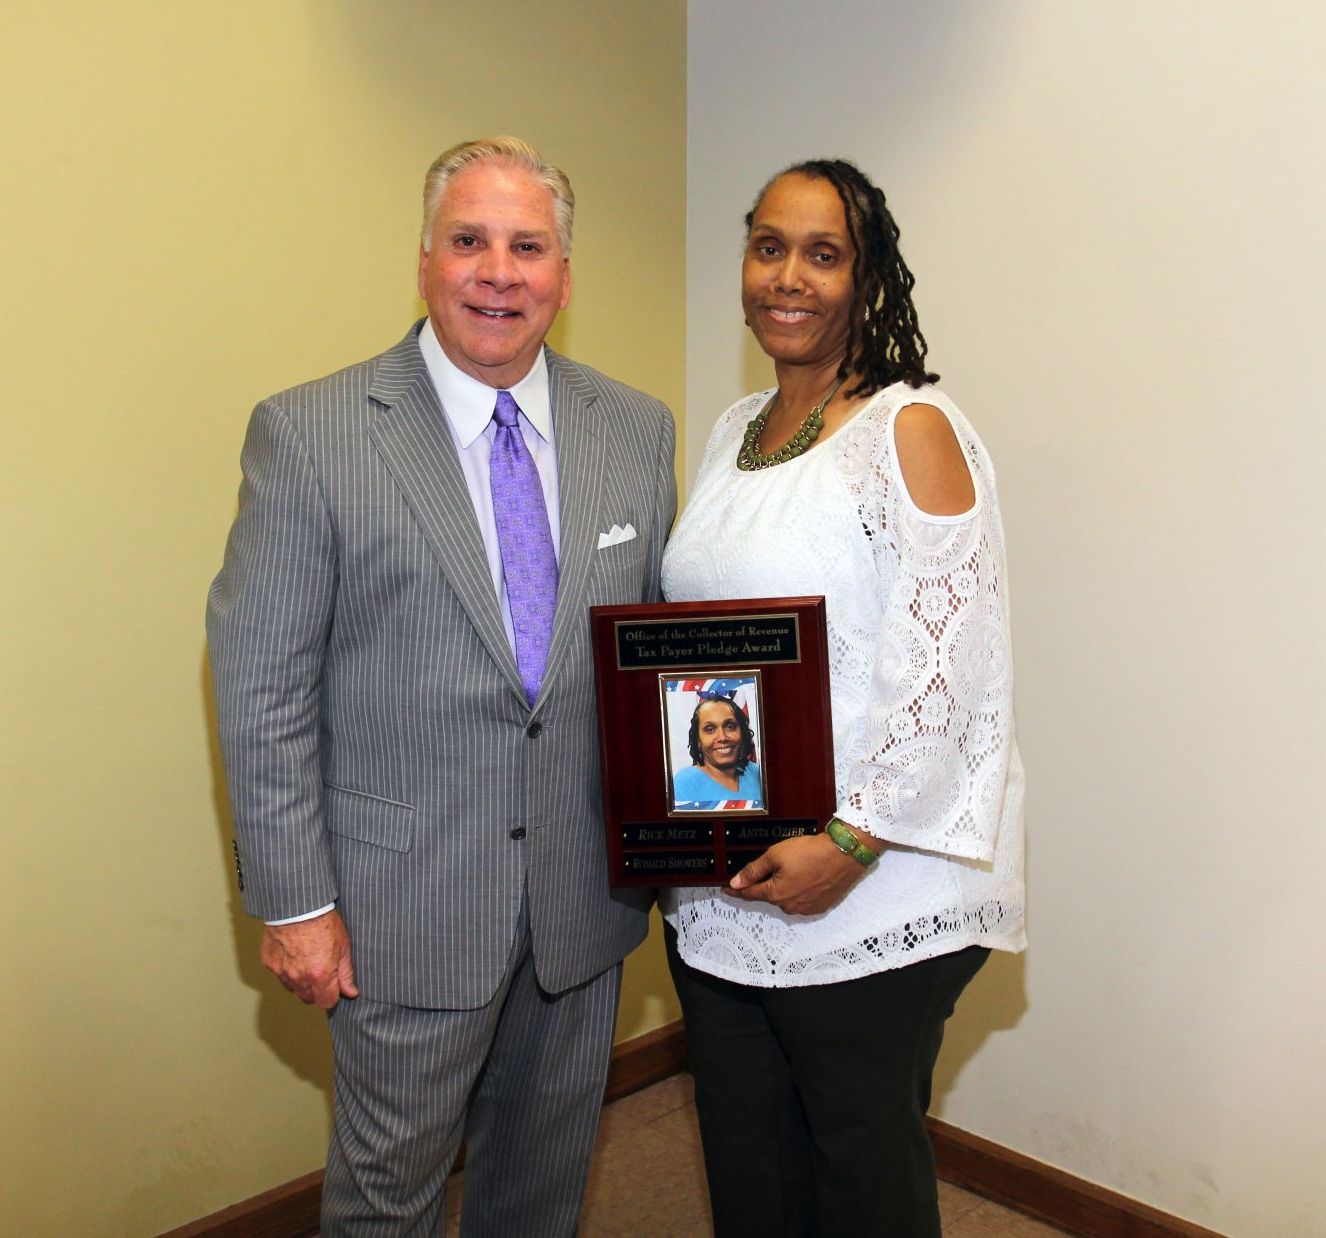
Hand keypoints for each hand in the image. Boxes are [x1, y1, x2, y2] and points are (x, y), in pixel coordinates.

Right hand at [260, 910, 358, 1008]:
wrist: (297, 905)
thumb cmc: (323, 921)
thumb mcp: (343, 946)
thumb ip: (346, 973)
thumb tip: (351, 992)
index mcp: (320, 975)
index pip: (326, 1002)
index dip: (332, 995)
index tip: (334, 987)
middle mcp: (299, 977)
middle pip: (308, 998)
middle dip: (316, 990)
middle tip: (321, 971)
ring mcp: (281, 972)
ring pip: (293, 988)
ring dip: (300, 981)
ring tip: (307, 960)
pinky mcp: (269, 964)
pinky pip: (279, 975)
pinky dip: (286, 969)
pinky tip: (293, 953)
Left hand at [728, 834, 869, 915]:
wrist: (844, 854)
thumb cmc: (809, 852)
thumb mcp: (775, 855)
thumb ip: (753, 870)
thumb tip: (736, 882)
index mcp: (776, 894)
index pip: (750, 894)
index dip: (736, 890)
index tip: (726, 889)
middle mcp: (790, 907)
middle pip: (769, 895)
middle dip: (764, 884)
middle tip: (768, 869)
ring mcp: (807, 909)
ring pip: (787, 898)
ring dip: (784, 888)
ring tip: (792, 869)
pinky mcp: (821, 906)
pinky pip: (803, 900)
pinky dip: (799, 891)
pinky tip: (804, 877)